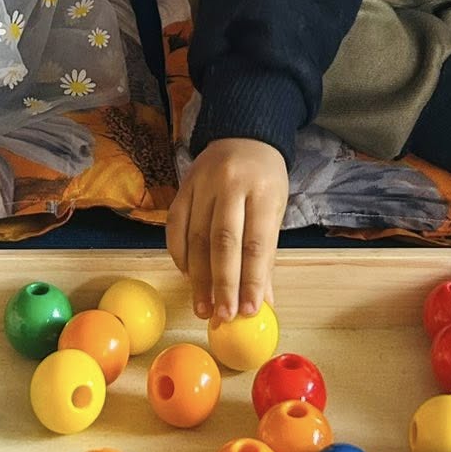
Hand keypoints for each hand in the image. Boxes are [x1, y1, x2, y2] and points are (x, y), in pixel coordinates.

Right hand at [166, 137, 288, 323]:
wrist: (243, 135)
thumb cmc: (264, 179)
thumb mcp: (275, 210)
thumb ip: (266, 255)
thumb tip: (262, 303)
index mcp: (262, 191)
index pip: (256, 243)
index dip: (251, 280)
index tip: (249, 311)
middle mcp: (231, 184)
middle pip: (223, 241)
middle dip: (223, 284)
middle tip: (223, 316)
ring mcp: (203, 183)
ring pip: (196, 237)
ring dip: (198, 278)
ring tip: (203, 307)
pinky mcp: (183, 186)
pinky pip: (175, 225)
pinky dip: (180, 254)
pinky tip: (187, 275)